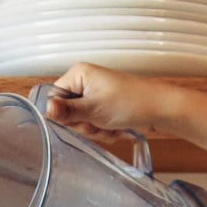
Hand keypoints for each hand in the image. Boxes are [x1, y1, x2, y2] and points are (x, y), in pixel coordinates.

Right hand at [46, 62, 172, 141]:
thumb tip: (46, 110)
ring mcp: (94, 97)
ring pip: (80, 123)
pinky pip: (93, 126)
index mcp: (78, 74)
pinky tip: (115, 127)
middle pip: (66, 114)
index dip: (63, 115)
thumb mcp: (94, 108)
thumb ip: (67, 111)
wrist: (160, 109)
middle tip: (97, 122)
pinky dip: (104, 131)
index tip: (78, 118)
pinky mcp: (103, 108)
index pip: (53, 99)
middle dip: (83, 125)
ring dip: (95, 130)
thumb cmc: (132, 102)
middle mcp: (84, 83)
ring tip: (109, 124)